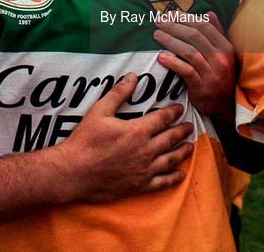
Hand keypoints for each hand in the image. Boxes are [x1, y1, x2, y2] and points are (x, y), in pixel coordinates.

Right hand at [59, 73, 194, 202]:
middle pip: (171, 138)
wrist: (73, 172)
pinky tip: (180, 174)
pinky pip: (162, 182)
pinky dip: (173, 178)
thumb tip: (132, 77)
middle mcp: (146, 150)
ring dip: (182, 151)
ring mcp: (144, 170)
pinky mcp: (139, 186)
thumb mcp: (99, 111)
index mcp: (138, 130)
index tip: (180, 108)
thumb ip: (118, 93)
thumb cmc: (85, 141)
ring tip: (190, 146)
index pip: (162, 118)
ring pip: (171, 159)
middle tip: (190, 126)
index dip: (173, 112)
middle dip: (182, 130)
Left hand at [154, 13, 235, 118]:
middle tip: (158, 21)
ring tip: (156, 35)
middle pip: (195, 37)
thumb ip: (217, 33)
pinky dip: (173, 63)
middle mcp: (221, 58)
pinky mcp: (202, 87)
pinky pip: (186, 71)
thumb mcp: (224, 54)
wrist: (225, 106)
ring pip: (189, 52)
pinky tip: (161, 57)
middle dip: (174, 26)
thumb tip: (208, 13)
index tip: (170, 14)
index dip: (185, 18)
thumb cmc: (220, 75)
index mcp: (225, 47)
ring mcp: (212, 73)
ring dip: (170, 41)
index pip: (204, 26)